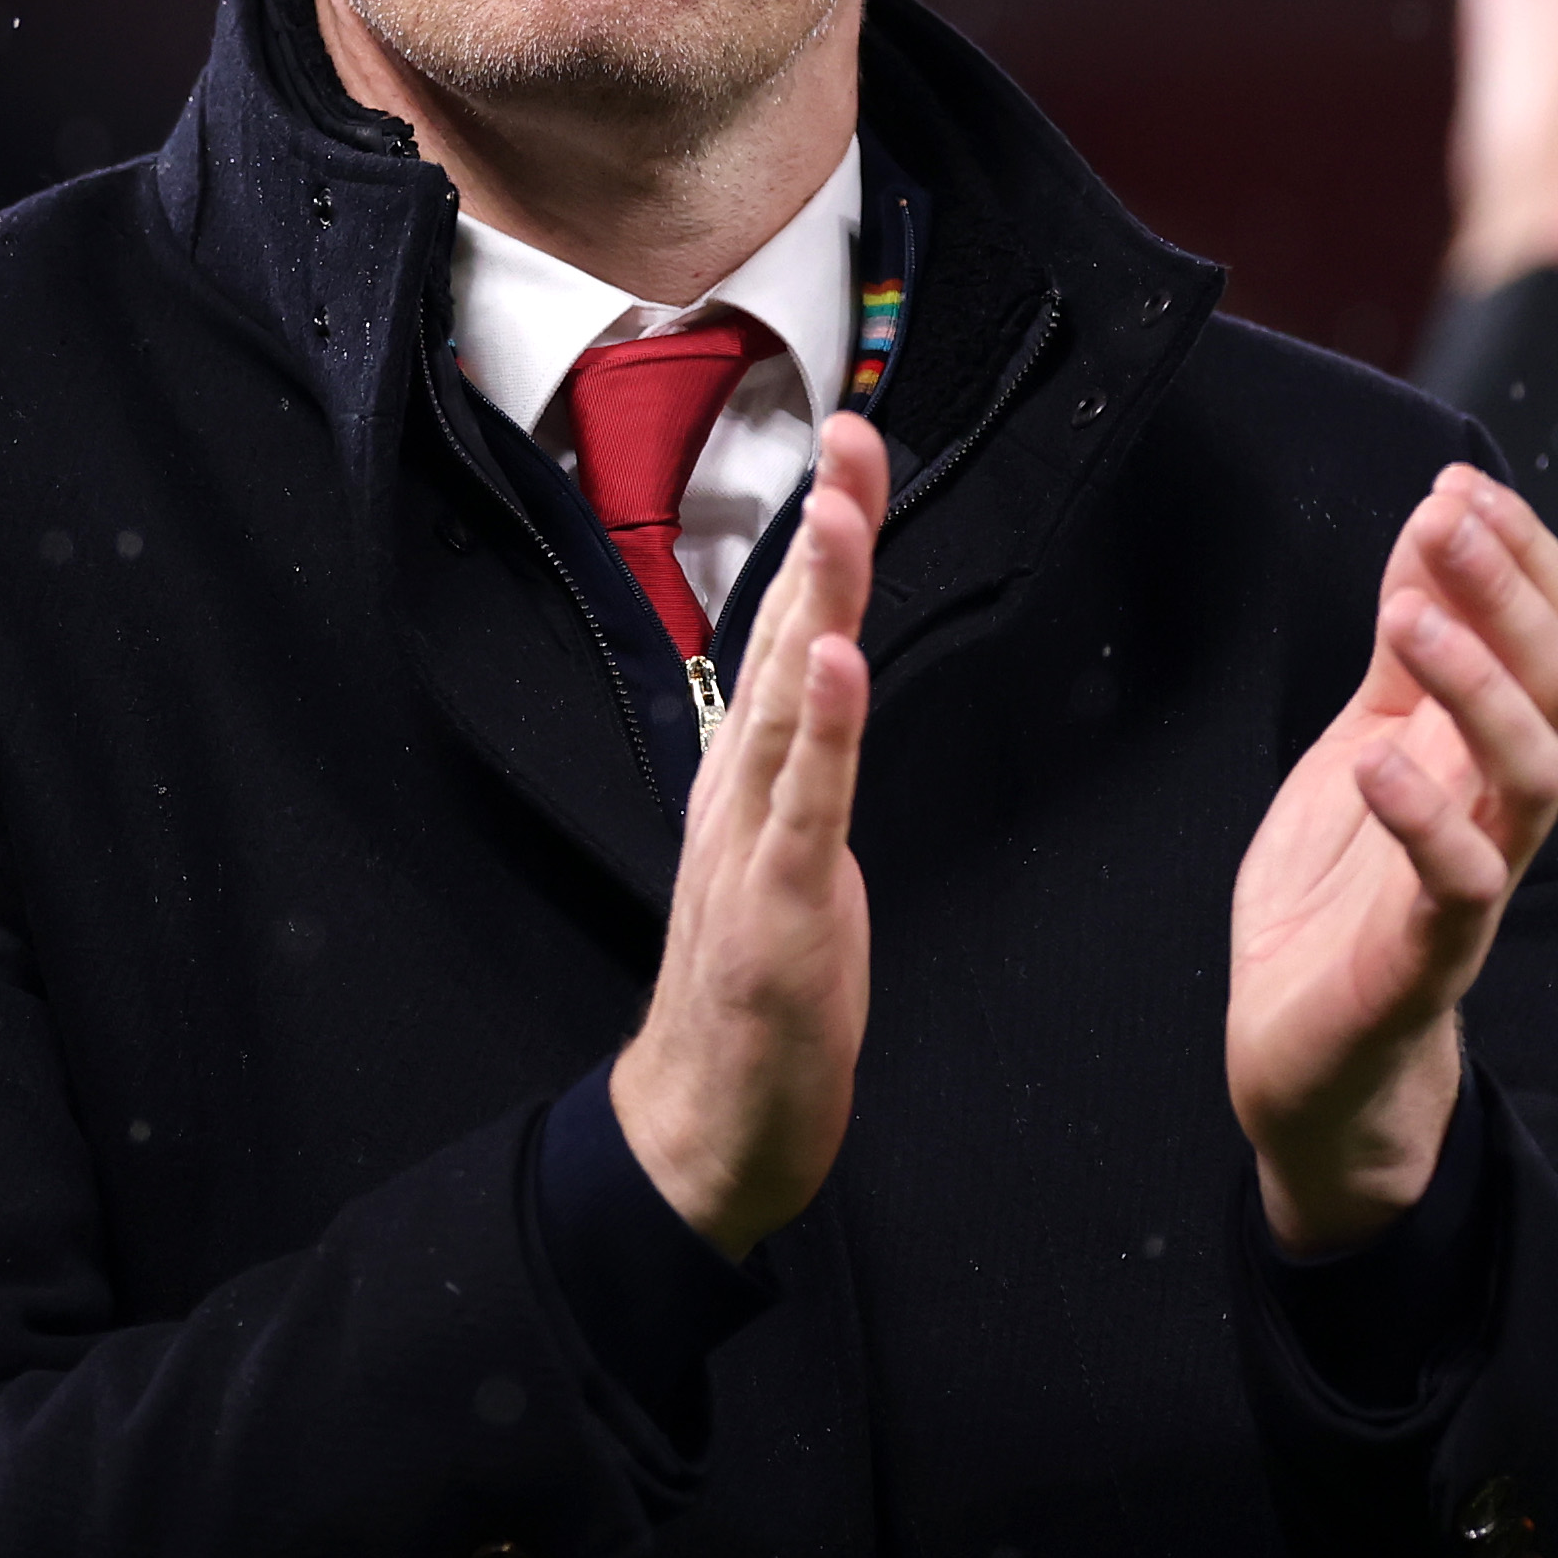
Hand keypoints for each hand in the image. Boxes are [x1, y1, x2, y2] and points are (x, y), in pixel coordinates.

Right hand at [609, 414, 886, 1259]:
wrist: (707, 1124)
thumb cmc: (758, 998)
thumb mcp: (789, 858)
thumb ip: (803, 774)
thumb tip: (825, 700)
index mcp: (749, 776)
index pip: (791, 632)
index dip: (821, 539)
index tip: (849, 449)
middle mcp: (742, 790)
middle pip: (787, 636)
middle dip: (824, 531)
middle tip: (851, 433)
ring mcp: (754, 843)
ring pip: (792, 699)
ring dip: (819, 597)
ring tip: (841, 510)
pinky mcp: (779, 904)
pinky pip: (807, 802)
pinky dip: (827, 726)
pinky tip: (837, 658)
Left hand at [1228, 467, 1557, 1251]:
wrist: (1303, 1061)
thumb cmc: (1339, 897)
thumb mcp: (1362, 742)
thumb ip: (1402, 650)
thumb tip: (1433, 520)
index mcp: (1483, 749)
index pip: (1554, 635)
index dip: (1523, 558)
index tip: (1461, 485)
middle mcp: (1498, 808)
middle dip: (1508, 593)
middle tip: (1448, 517)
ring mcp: (1474, 883)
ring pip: (1533, 774)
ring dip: (1477, 687)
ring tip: (1410, 620)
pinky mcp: (1428, 958)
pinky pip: (1460, 883)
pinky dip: (1424, 818)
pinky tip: (1378, 761)